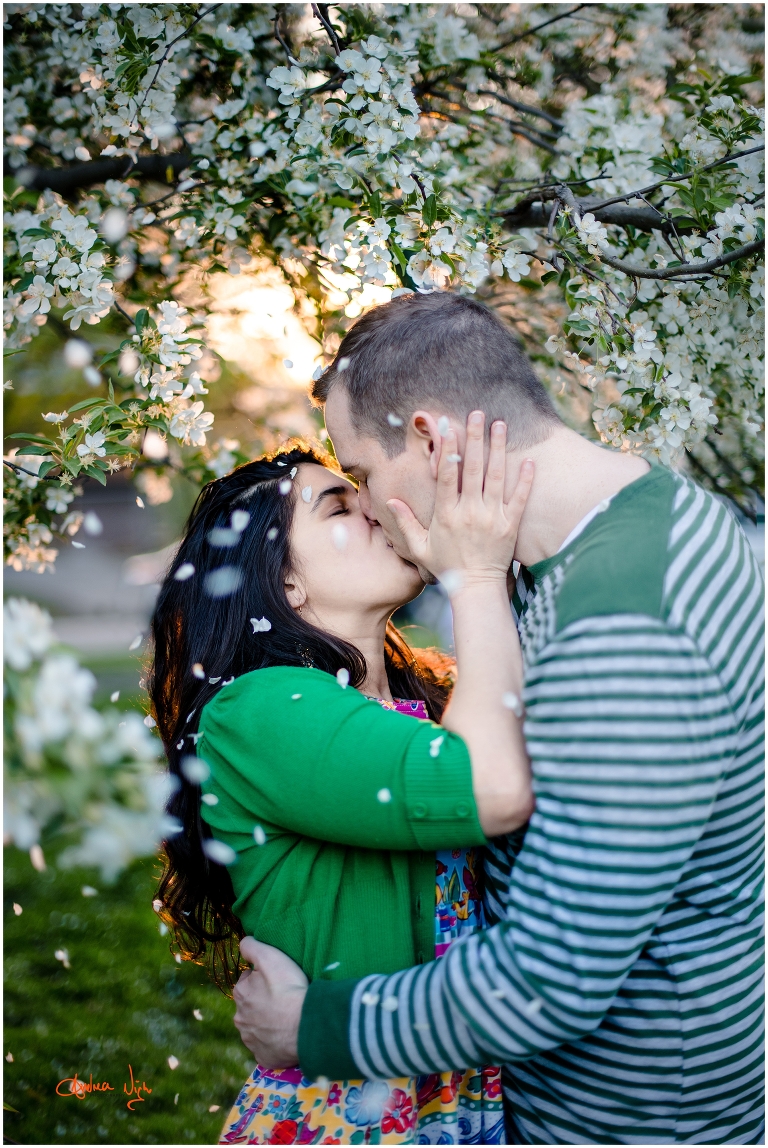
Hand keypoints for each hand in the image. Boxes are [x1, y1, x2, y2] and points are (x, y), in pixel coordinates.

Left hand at [233, 937, 307, 1066]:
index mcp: (240, 994)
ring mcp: (251, 1041)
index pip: (247, 981)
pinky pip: (267, 1046)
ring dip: (267, 1022)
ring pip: (257, 1027)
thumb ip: (251, 946)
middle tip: (283, 998)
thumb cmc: (288, 988)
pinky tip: (286, 1035)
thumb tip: (243, 944)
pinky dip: (274, 1041)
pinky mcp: (263, 1057)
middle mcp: (240, 1019)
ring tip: (287, 1017)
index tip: (277, 980)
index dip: (262, 978)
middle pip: (250, 1005)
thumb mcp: (269, 956)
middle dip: (262, 1001)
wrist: (305, 1025)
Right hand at [387, 411, 533, 586]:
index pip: (447, 476)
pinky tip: (529, 459)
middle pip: (473, 469)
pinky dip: (525, 479)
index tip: (449, 427)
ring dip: (498, 449)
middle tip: (477, 414)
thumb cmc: (447, 567)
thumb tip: (389, 501)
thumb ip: (405, 523)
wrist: (476, 588)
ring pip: (497, 477)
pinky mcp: (510, 526)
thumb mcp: (419, 547)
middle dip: (475, 438)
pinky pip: (519, 498)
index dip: (448, 450)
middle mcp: (470, 513)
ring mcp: (492, 518)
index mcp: (447, 515)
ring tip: (500, 425)